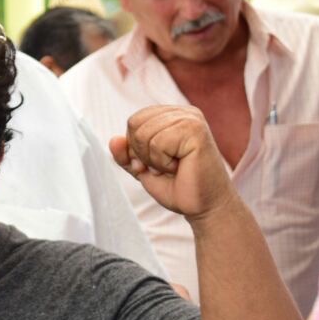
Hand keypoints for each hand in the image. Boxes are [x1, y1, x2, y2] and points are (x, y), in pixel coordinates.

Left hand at [108, 105, 233, 219]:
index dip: (135, 147)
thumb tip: (114, 140)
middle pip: (134, 123)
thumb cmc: (177, 186)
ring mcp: (191, 119)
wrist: (204, 207)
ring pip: (143, 134)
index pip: (134, 120)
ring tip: (174, 167)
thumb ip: (125, 153)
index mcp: (171, 115)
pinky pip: (157, 143)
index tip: (155, 163)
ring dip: (153, 159)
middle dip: (142, 153)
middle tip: (165, 166)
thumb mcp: (141, 168)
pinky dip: (162, 162)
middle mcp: (183, 112)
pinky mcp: (196, 131)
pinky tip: (180, 167)